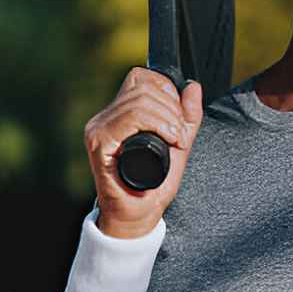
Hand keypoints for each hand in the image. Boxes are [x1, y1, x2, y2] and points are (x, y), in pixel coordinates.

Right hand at [82, 67, 203, 237]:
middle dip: (172, 108)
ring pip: (139, 101)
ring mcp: (98, 129)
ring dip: (168, 119)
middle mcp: (104, 118)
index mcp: (119, 113)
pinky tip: (169, 141)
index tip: (178, 117)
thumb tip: (193, 86)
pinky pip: (130, 117)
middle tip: (180, 134)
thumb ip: (188, 116)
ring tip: (176, 139)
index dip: (166, 89)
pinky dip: (157, 125)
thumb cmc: (155, 181)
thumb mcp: (180, 142)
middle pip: (144, 87)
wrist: (139, 214)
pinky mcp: (98, 142)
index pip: (141, 77)